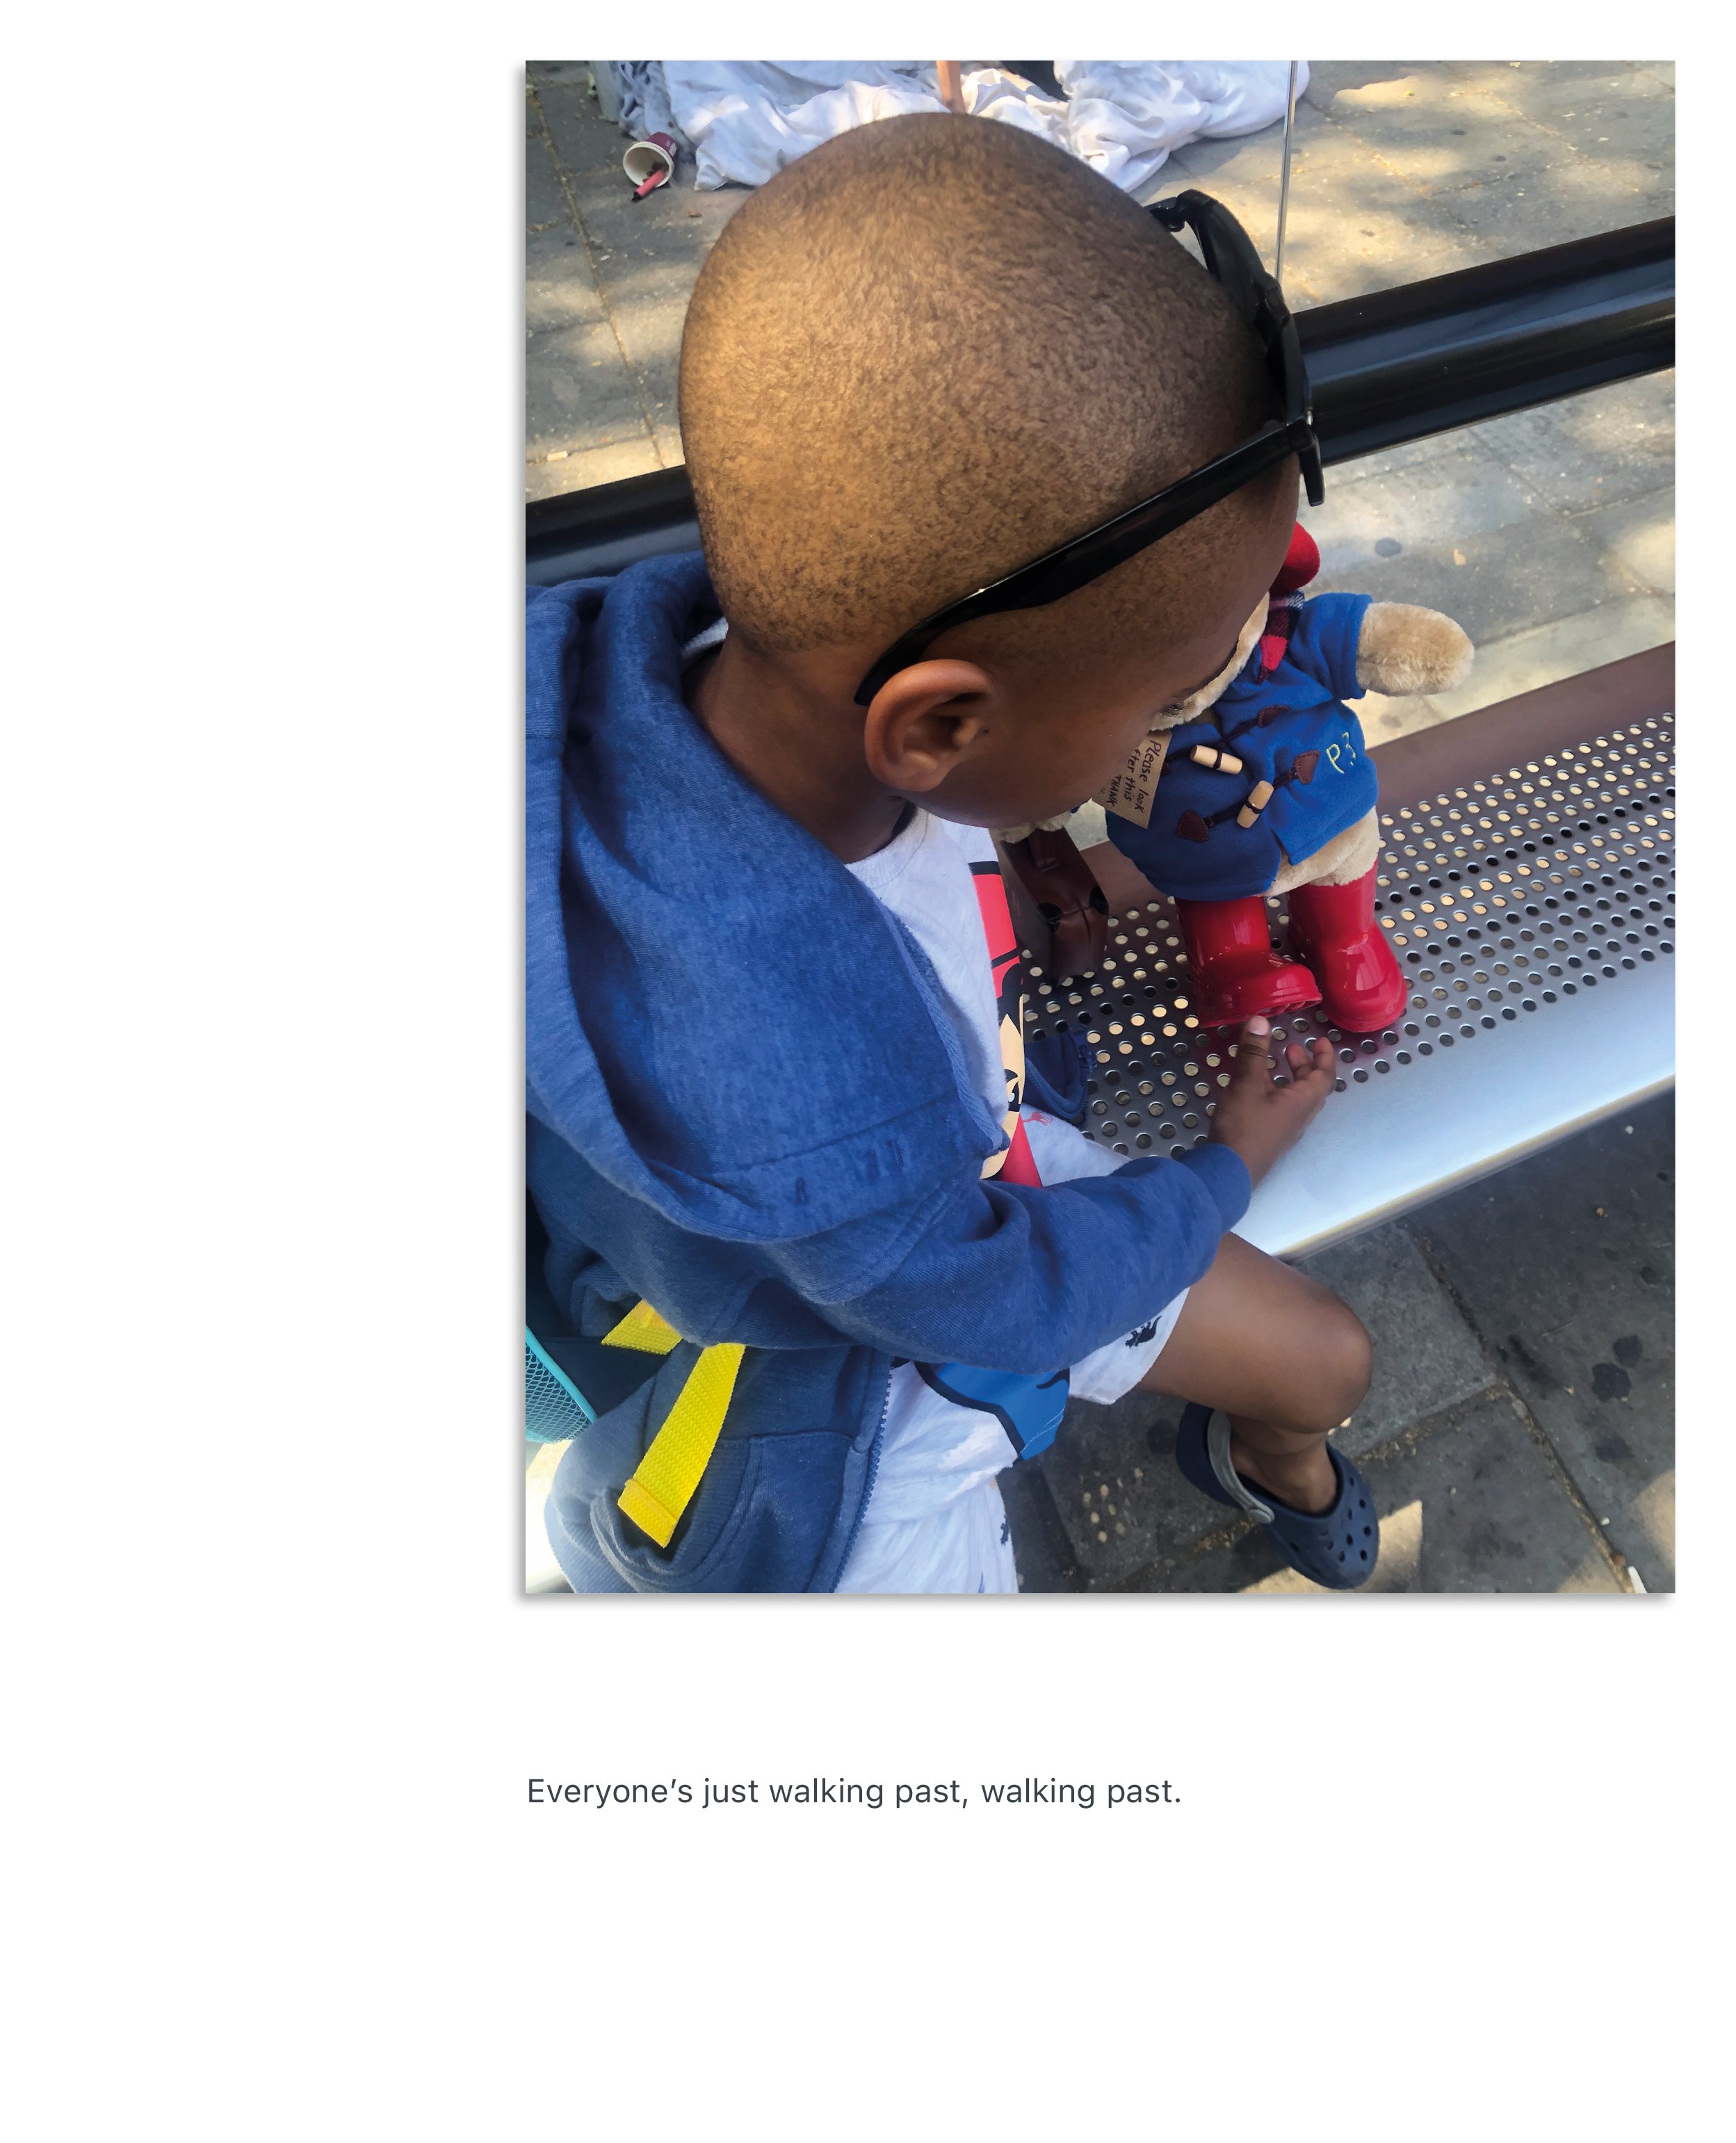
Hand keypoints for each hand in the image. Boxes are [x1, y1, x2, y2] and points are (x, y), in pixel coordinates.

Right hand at [1207, 1016, 1336, 1187]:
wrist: (1229, 1172)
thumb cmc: (1244, 1126)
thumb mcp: (1247, 1085)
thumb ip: (1254, 1052)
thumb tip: (1260, 1019)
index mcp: (1302, 1102)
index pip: (1324, 1076)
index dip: (1324, 1056)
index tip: (1320, 1040)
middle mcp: (1299, 1116)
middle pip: (1310, 1087)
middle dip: (1303, 1065)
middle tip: (1291, 1048)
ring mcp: (1284, 1130)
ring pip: (1293, 1099)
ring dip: (1287, 1079)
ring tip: (1269, 1064)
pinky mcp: (1269, 1138)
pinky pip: (1279, 1109)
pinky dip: (1273, 1092)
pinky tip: (1252, 1089)